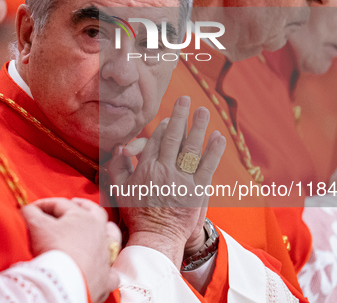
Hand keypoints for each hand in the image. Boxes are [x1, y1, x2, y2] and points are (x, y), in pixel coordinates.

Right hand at [21, 197, 120, 302]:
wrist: (66, 282)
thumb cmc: (54, 249)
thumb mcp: (36, 226)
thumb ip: (31, 213)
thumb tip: (27, 208)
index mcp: (84, 216)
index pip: (62, 204)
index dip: (44, 204)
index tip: (31, 209)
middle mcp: (99, 232)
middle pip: (94, 212)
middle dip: (83, 206)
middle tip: (74, 203)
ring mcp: (105, 255)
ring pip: (111, 237)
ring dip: (106, 231)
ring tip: (100, 227)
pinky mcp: (105, 277)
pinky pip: (110, 271)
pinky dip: (107, 270)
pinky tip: (103, 269)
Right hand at [105, 96, 225, 266]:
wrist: (157, 237)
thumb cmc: (137, 214)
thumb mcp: (120, 190)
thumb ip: (117, 167)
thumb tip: (120, 147)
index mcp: (146, 168)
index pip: (157, 140)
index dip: (164, 126)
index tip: (169, 118)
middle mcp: (164, 170)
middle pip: (174, 137)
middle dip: (180, 116)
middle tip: (186, 100)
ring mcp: (183, 179)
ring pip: (192, 147)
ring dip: (198, 127)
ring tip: (203, 111)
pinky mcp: (198, 190)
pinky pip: (207, 165)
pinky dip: (213, 150)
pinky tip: (219, 137)